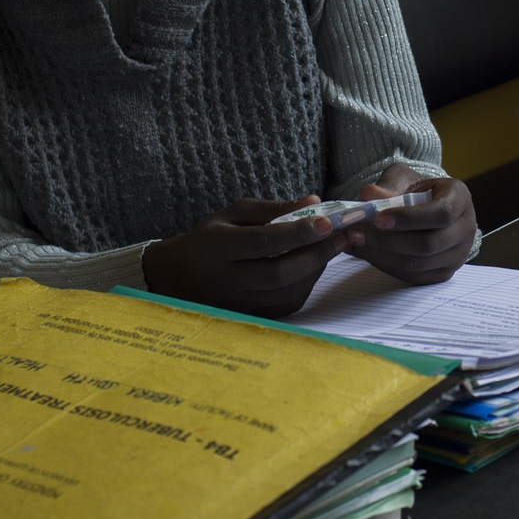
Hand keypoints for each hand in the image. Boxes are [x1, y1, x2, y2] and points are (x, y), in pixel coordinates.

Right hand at [142, 195, 347, 317]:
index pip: (263, 242)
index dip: (298, 233)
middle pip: (279, 273)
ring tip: (334, 248)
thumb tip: (314, 201)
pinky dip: (306, 286)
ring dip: (316, 270)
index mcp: (218, 248)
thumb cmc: (210, 238)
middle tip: (342, 236)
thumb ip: (274, 208)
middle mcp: (226, 281)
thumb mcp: (233, 213)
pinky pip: (285, 306)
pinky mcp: (249, 317)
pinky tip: (315, 267)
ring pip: (286, 293)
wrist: (177, 277)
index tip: (327, 222)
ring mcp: (237, 304)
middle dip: (316, 254)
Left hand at [350, 164, 475, 285]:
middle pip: (428, 244)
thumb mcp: (404, 178)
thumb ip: (388, 185)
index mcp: (459, 198)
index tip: (379, 219)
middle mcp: (465, 229)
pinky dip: (385, 265)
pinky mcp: (443, 273)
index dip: (409, 219)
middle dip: (388, 241)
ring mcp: (457, 255)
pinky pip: (412, 276)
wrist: (428, 207)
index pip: (440, 213)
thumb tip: (369, 195)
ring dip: (380, 256)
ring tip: (353, 242)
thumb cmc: (417, 190)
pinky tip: (364, 253)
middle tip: (355, 233)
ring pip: (417, 264)